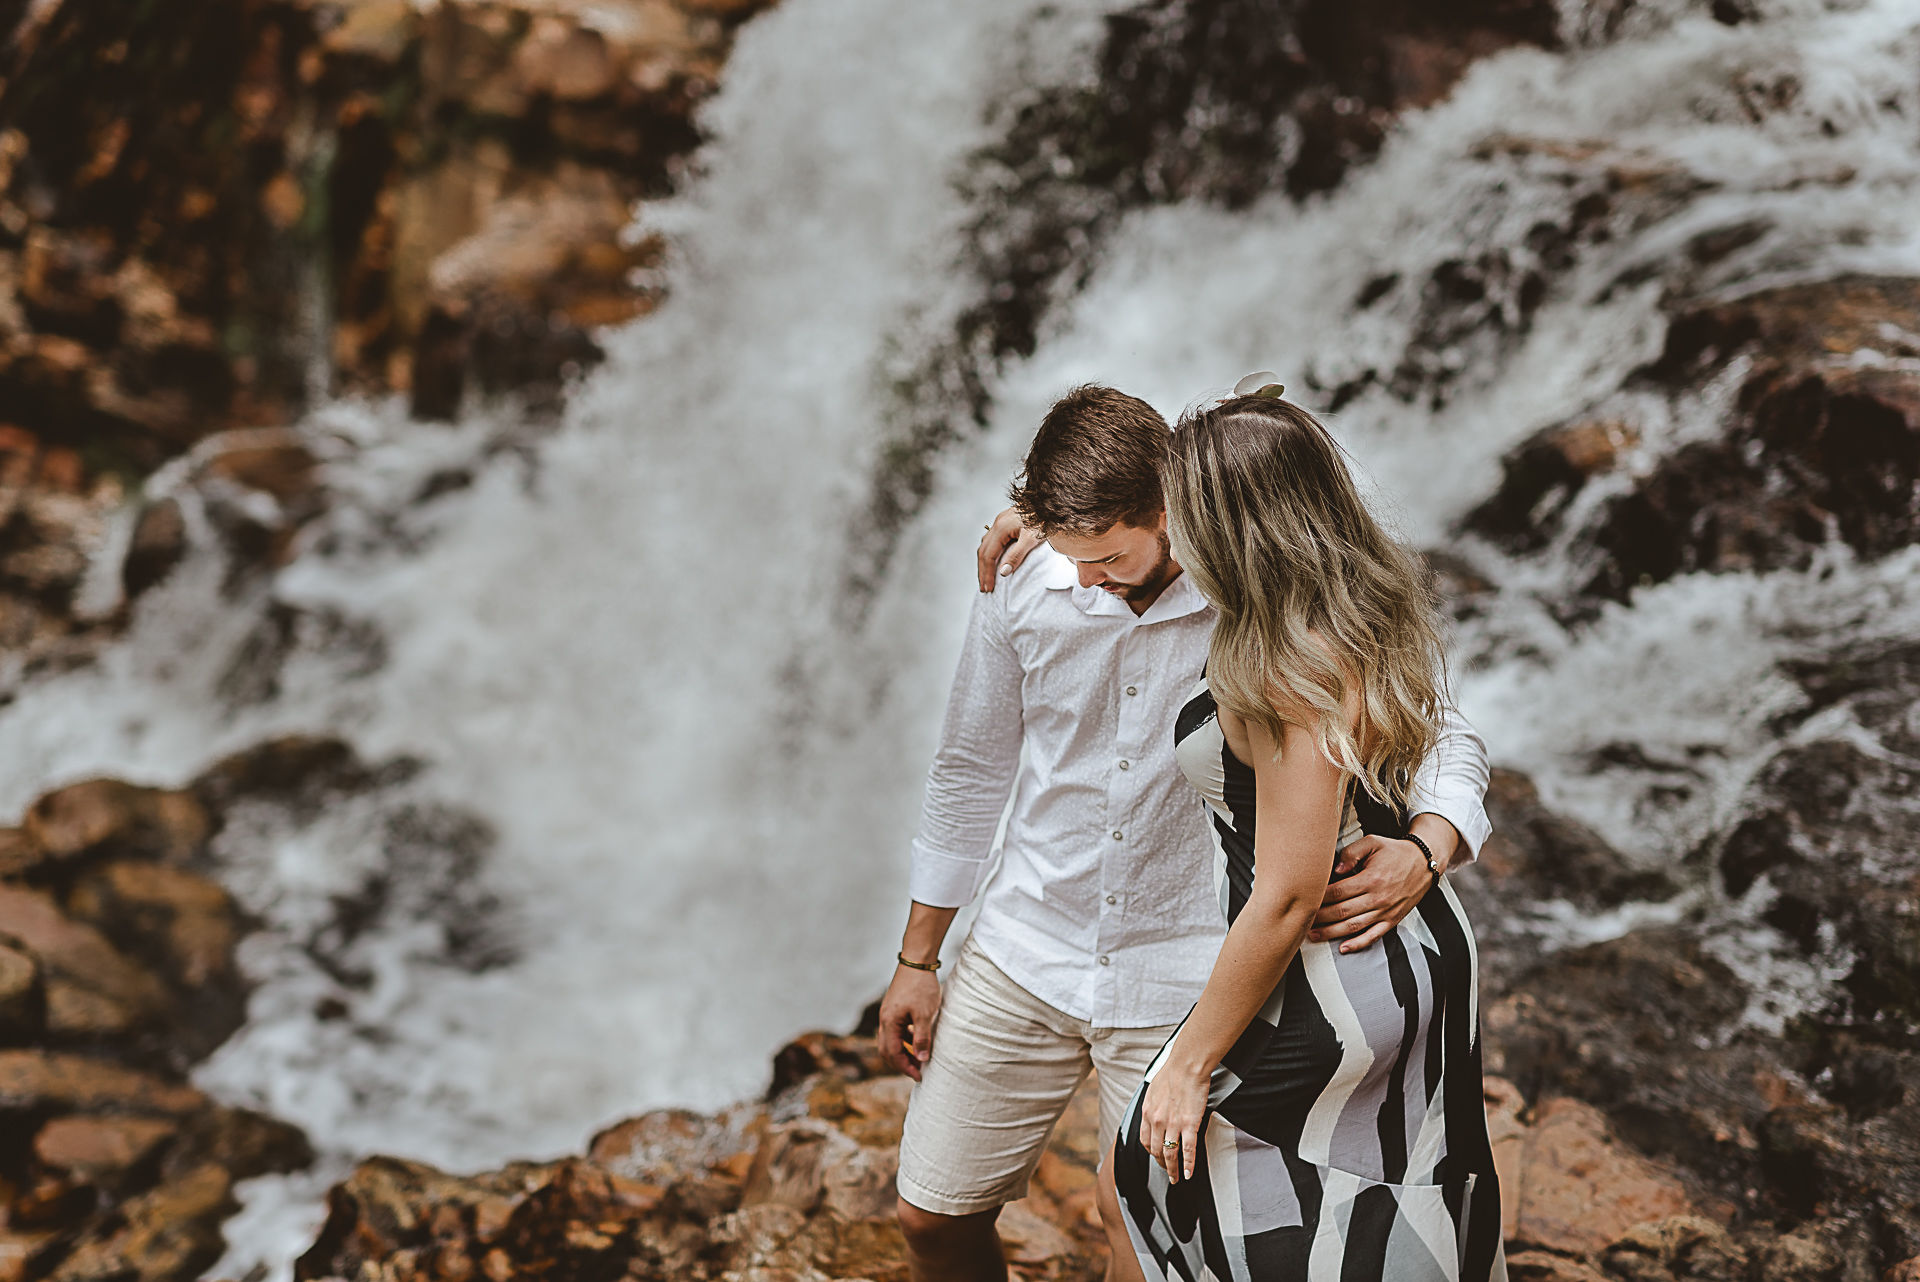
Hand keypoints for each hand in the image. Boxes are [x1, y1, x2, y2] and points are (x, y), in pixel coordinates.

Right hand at [876, 965, 942, 1080]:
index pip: (892, 1053)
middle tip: (917, 1072)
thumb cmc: (921, 986)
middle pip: (887, 1050)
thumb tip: (921, 1060)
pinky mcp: (895, 1008)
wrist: (917, 961)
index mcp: (889, 1022)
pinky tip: (918, 1040)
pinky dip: (905, 1040)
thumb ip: (922, 1038)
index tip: (919, 1076)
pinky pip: (896, 1030)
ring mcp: (888, 1013)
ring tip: (920, 1059)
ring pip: (891, 1040)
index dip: (905, 1067)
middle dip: (901, 1063)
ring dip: (904, 1052)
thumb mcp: (924, 1014)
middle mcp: (884, 1019)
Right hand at [976, 509, 1043, 592]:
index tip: (989, 589)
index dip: (987, 574)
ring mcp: (1001, 521)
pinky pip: (992, 539)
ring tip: (986, 577)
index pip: (988, 556)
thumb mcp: (1032, 539)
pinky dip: (990, 553)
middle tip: (984, 588)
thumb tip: (1002, 572)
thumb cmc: (1043, 518)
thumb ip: (1016, 555)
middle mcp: (997, 524)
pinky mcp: (1006, 521)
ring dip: (984, 562)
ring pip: (986, 545)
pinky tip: (995, 559)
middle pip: (983, 551)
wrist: (1051, 501)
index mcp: (1001, 529)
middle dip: (982, 571)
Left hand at [1139, 1059, 1208, 1183]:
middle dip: (1161, 1164)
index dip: (1151, 1153)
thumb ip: (1153, 1105)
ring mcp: (1172, 1124)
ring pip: (1170, 1154)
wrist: (1186, 1065)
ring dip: (1172, 1170)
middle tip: (1167, 1173)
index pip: (1144, 1140)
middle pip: (1156, 1151)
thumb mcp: (1154, 1090)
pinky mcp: (1189, 1124)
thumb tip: (1155, 1112)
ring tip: (1176, 1179)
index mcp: (1147, 1112)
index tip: (1157, 1158)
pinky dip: (1188, 1164)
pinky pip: (1187, 1150)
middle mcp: (1156, 1121)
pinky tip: (1189, 1173)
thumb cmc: (1173, 1073)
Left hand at [1312, 835, 1431, 952]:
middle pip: (1342, 911)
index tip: (1305, 900)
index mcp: (1371, 879)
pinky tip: (1344, 948)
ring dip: (1332, 933)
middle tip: (1301, 920)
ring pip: (1354, 926)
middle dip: (1320, 918)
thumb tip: (1336, 869)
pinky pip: (1374, 935)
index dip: (1319, 898)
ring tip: (1313, 935)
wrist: (1425, 863)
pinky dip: (1359, 943)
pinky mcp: (1392, 920)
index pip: (1338, 892)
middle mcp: (1378, 898)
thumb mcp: (1373, 842)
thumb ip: (1351, 853)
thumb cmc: (1395, 851)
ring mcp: (1386, 911)